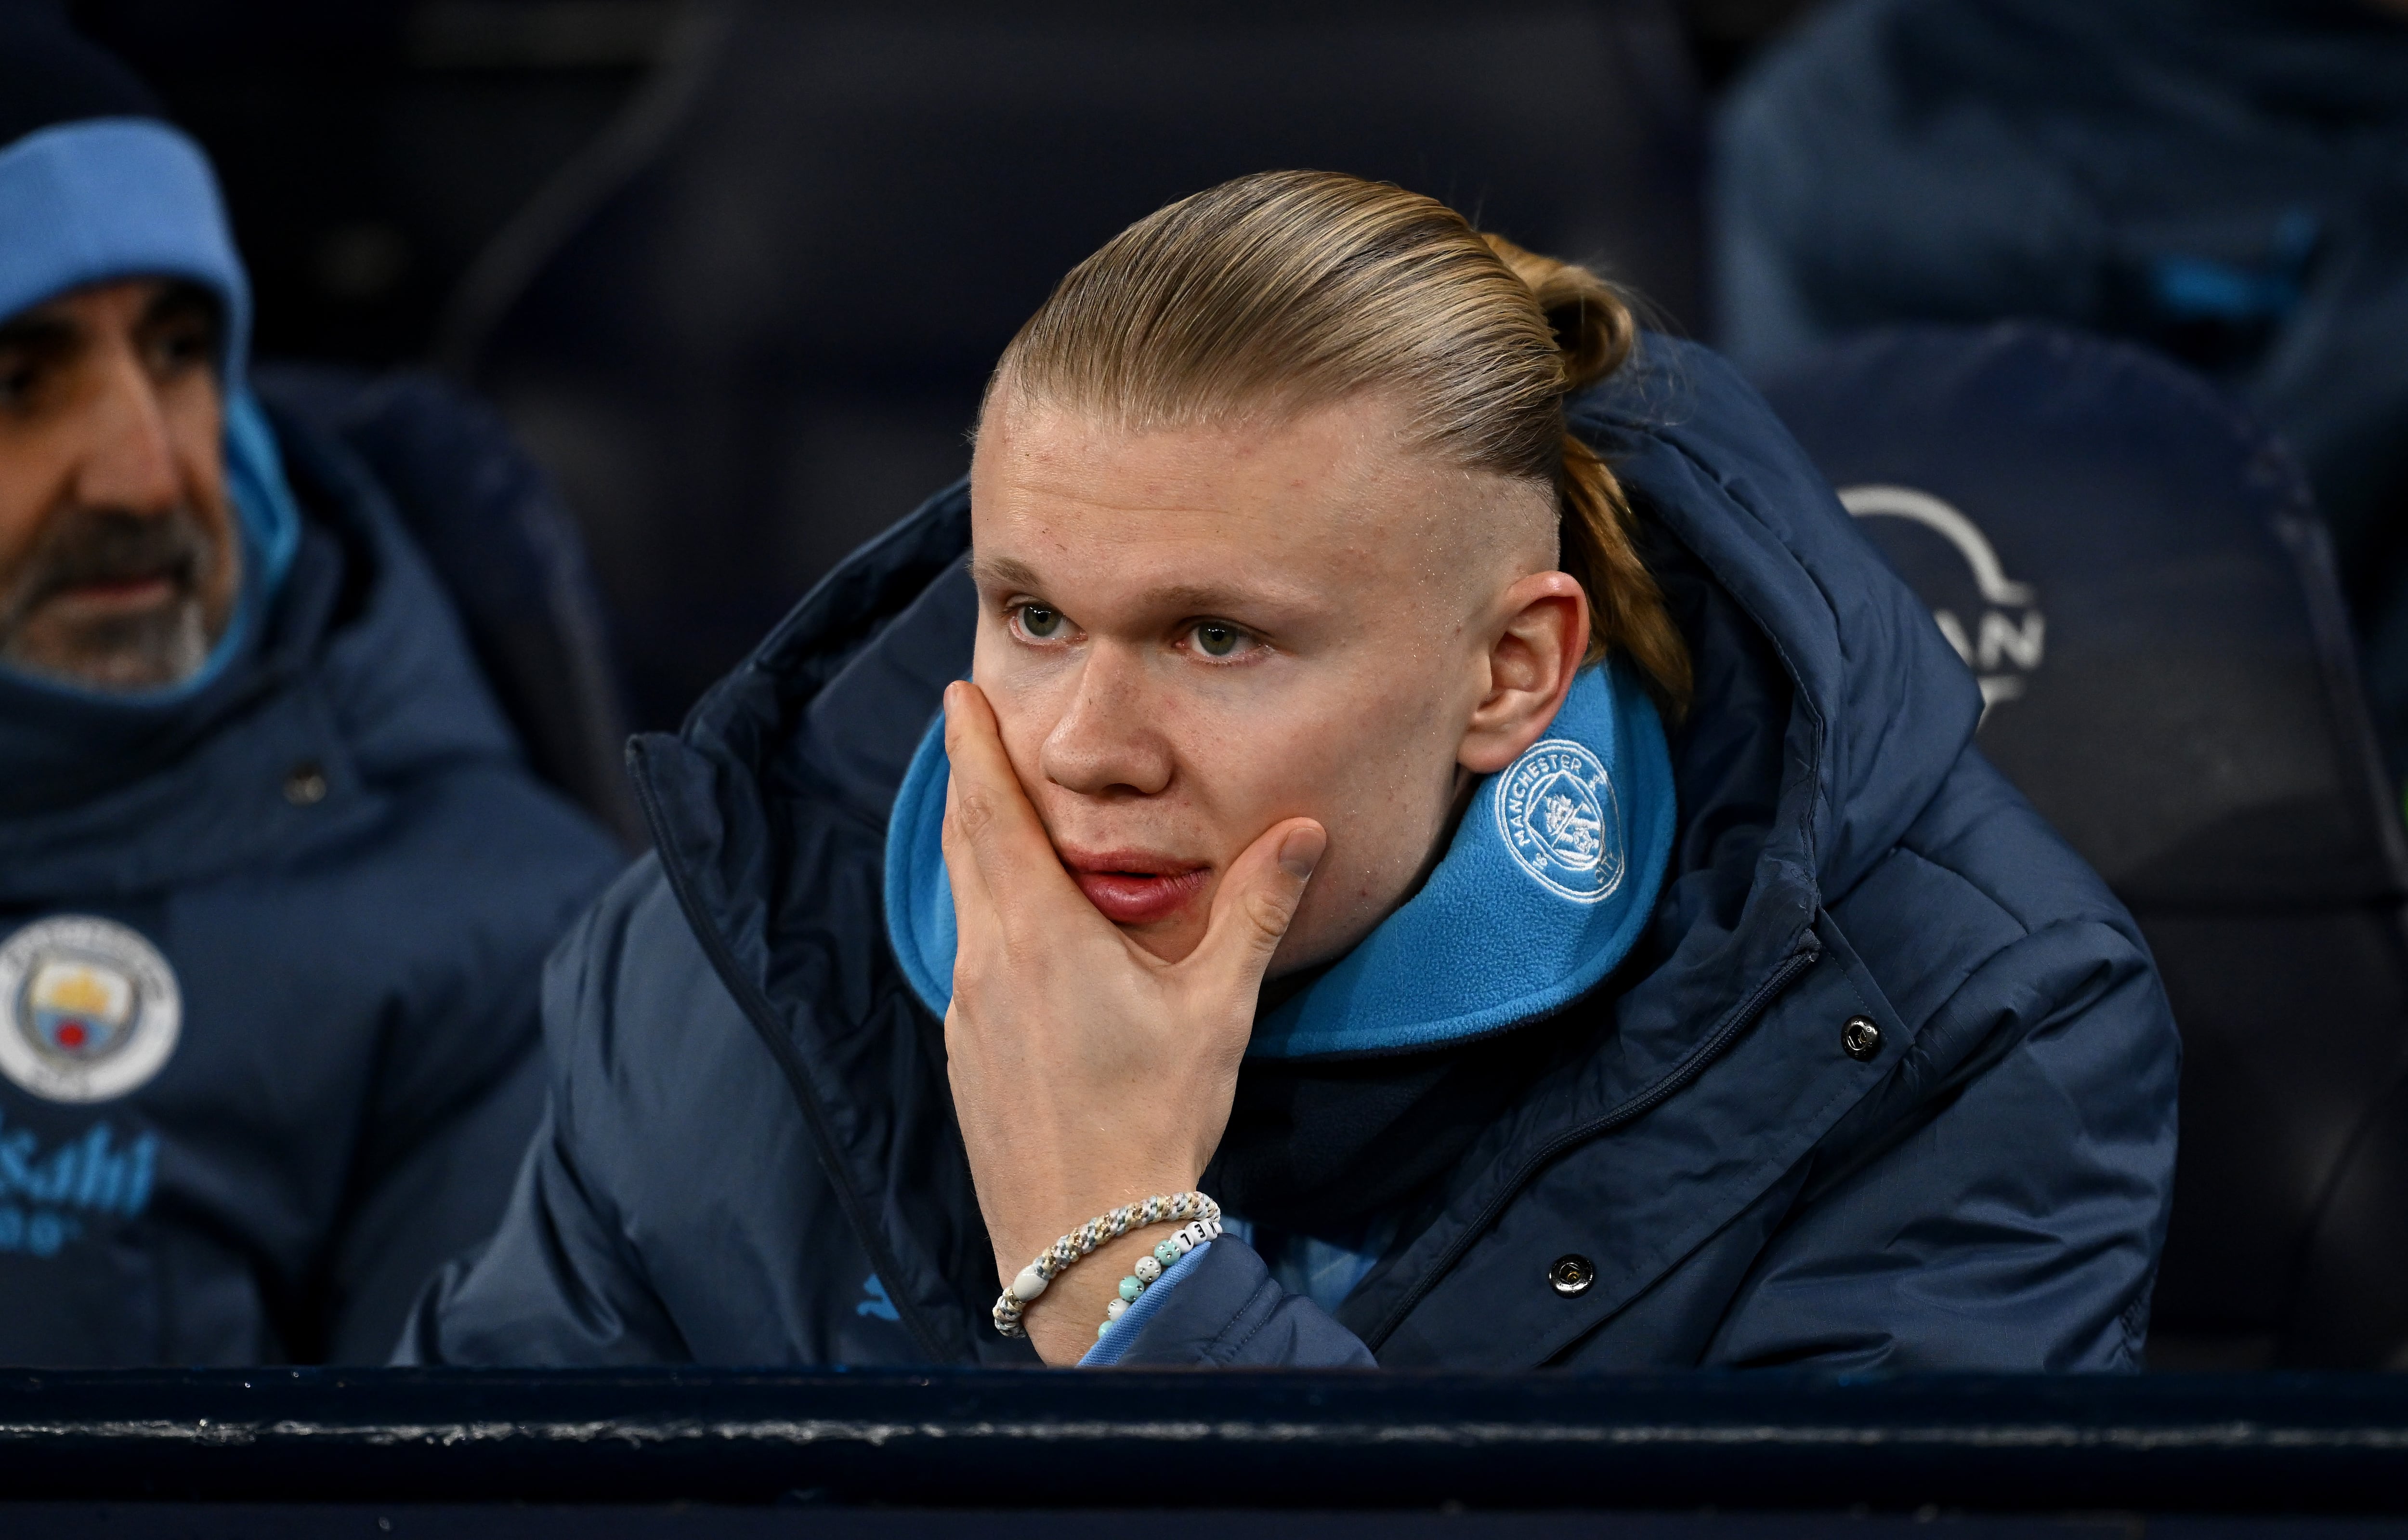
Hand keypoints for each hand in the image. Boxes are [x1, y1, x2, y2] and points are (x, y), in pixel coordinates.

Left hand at [939, 680, 1324, 1363]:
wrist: (1085, 1238)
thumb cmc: (1153, 1119)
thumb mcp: (1217, 1009)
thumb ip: (1254, 912)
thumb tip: (1301, 832)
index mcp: (1039, 935)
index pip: (991, 813)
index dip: (973, 748)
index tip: (957, 697)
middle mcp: (987, 961)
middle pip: (965, 848)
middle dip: (969, 784)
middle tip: (971, 733)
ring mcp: (966, 1011)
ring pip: (964, 905)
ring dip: (976, 852)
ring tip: (996, 818)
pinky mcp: (965, 1054)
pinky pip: (971, 959)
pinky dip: (986, 917)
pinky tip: (1020, 933)